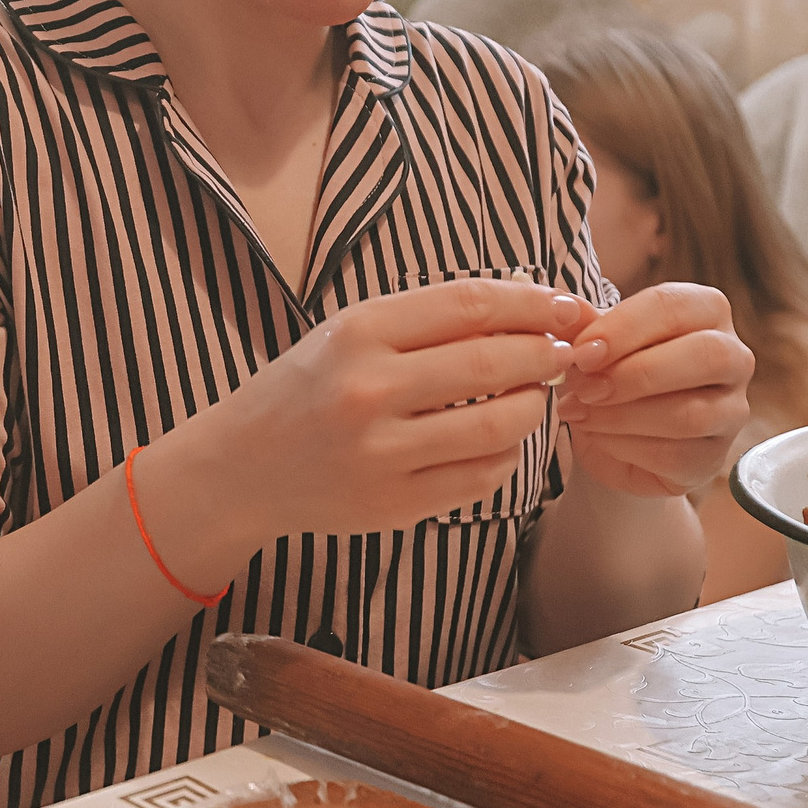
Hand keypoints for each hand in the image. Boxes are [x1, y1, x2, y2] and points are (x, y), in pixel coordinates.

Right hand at [202, 278, 586, 542]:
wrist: (240, 466)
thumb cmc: (305, 389)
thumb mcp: (347, 333)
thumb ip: (425, 320)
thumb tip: (526, 306)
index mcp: (357, 333)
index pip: (469, 305)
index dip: (531, 302)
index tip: (566, 306)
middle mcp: (368, 390)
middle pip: (493, 361)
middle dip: (546, 353)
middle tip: (566, 352)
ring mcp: (381, 453)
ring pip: (499, 425)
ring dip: (534, 405)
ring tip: (534, 394)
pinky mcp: (394, 505)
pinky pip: (482, 477)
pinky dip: (507, 455)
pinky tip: (499, 441)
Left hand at [558, 282, 753, 497]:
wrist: (610, 435)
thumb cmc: (607, 371)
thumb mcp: (592, 342)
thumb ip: (581, 325)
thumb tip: (569, 310)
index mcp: (705, 310)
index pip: (674, 306)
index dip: (624, 327)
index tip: (582, 351)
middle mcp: (732, 357)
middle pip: (706, 354)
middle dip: (636, 373)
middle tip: (585, 387)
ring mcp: (731, 411)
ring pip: (691, 413)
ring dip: (623, 415)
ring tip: (578, 413)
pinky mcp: (713, 456)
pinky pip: (675, 454)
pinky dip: (623, 445)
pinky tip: (595, 436)